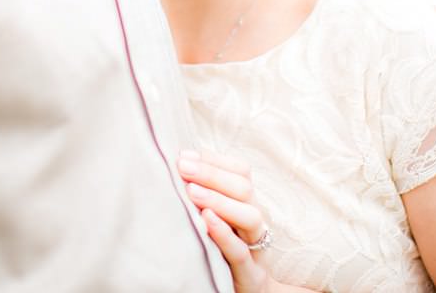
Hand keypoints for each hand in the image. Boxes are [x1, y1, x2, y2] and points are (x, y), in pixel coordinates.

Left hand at [178, 149, 274, 292]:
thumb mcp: (217, 218)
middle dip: (212, 174)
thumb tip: (179, 162)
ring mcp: (255, 247)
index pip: (242, 172)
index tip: (184, 155)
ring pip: (251, 216)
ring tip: (191, 191)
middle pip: (245, 189)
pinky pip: (241, 252)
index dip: (215, 160)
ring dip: (220, 199)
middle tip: (182, 167)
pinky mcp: (250, 274)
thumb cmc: (223, 250)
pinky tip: (206, 220)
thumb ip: (203, 193)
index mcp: (246, 204)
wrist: (248, 291)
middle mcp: (254, 222)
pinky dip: (225, 234)